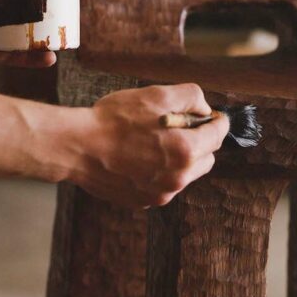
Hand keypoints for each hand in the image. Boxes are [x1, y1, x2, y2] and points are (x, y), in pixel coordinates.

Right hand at [64, 84, 228, 207]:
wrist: (77, 146)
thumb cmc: (115, 119)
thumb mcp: (156, 95)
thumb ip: (191, 97)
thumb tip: (204, 109)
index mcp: (186, 150)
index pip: (219, 134)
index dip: (217, 120)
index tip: (210, 116)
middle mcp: (178, 177)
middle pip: (207, 158)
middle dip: (200, 141)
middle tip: (181, 126)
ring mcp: (162, 193)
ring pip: (186, 174)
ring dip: (180, 158)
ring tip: (155, 142)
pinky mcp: (145, 201)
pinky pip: (165, 185)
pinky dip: (161, 172)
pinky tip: (140, 157)